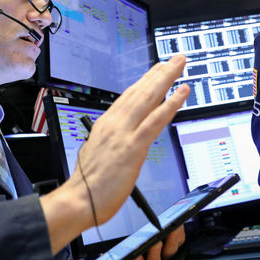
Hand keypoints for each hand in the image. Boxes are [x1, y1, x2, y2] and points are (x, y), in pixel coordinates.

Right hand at [72, 55, 189, 224]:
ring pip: (149, 99)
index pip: (129, 97)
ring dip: (167, 79)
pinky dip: (170, 104)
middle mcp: (115, 124)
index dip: (146, 81)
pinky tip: (181, 92)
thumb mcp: (95, 152)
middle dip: (160, 73)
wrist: (79, 200)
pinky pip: (155, 121)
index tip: (158, 70)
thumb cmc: (87, 184)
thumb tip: (116, 139)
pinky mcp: (133, 147)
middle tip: (175, 59)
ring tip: (180, 65)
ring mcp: (124, 133)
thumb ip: (108, 142)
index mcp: (106, 124)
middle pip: (141, 92)